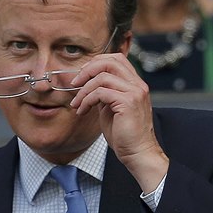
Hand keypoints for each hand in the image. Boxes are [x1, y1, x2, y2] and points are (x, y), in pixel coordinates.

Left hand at [70, 53, 168, 192]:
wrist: (138, 153)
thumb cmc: (125, 136)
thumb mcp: (111, 109)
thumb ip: (104, 94)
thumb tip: (88, 85)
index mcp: (135, 84)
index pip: (116, 59)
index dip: (96, 63)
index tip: (82, 75)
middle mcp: (138, 85)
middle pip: (110, 61)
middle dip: (88, 70)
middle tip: (74, 84)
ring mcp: (135, 92)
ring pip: (102, 77)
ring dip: (84, 89)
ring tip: (76, 103)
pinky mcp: (128, 103)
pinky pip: (100, 93)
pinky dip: (87, 100)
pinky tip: (82, 111)